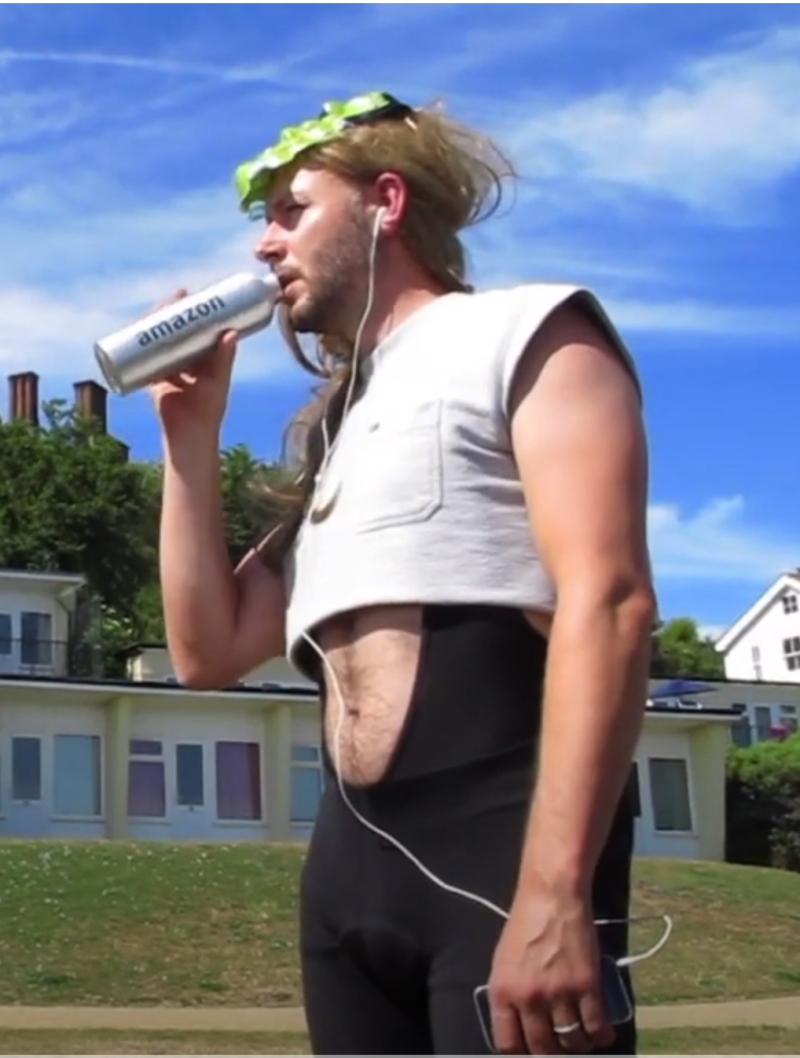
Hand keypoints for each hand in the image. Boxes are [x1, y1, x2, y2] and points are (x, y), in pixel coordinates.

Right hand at [148, 288, 237, 436]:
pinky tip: (136, 328)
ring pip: (160, 341)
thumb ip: (224, 358)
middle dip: (173, 313)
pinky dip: (139, 345)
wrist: (189, 433)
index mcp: (204, 360)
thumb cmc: (208, 409)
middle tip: (176, 296)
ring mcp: (169, 369)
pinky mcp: (153, 379)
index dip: (195, 313)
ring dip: (156, 324)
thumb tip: (231, 333)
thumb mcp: (218, 380)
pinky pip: (144, 358)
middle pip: (177, 331)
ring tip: (157, 309)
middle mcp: (186, 362)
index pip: (198, 330)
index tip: (196, 296)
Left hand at [488, 881, 614, 1053]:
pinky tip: (602, 1033)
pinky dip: (601, 1036)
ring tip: (583, 1039)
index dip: (522, 1054)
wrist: (551, 896)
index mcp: (502, 992)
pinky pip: (596, 1027)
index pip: (508, 1045)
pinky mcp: (587, 985)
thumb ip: (508, 996)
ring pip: (572, 1042)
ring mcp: (559, 994)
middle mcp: (528, 998)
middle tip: (560, 1047)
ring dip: (579, 1046)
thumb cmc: (524, 924)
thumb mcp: (503, 962)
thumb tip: (518, 1027)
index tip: (533, 1052)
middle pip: (543, 1049)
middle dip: (553, 1054)